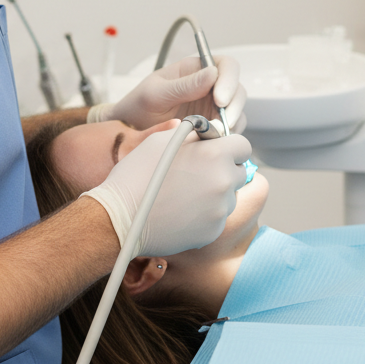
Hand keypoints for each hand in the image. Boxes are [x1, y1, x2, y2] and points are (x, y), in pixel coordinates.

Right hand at [83, 123, 251, 256]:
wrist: (121, 217)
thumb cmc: (137, 174)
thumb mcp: (161, 140)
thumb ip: (194, 133)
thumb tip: (212, 132)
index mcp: (214, 155)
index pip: (243, 145)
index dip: (229, 146)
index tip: (216, 151)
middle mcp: (223, 182)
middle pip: (239, 171)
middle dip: (224, 169)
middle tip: (198, 172)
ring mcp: (220, 210)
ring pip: (229, 196)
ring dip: (216, 192)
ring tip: (185, 193)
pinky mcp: (213, 231)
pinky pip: (217, 217)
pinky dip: (206, 213)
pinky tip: (182, 210)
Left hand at [93, 55, 245, 133]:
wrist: (129, 131)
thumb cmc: (138, 105)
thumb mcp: (155, 93)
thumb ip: (183, 85)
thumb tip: (213, 73)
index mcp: (195, 69)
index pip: (226, 65)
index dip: (229, 80)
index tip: (220, 99)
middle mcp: (209, 85)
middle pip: (237, 89)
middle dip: (233, 106)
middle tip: (221, 124)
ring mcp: (212, 106)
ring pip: (236, 111)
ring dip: (231, 123)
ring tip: (214, 135)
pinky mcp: (212, 125)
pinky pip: (228, 129)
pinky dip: (226, 136)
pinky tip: (212, 142)